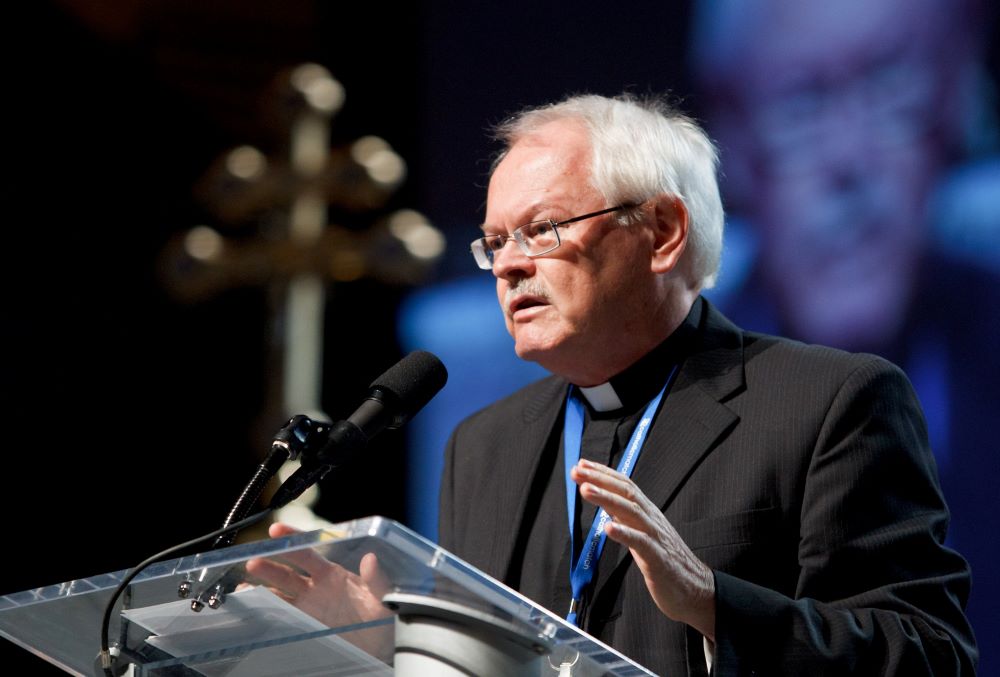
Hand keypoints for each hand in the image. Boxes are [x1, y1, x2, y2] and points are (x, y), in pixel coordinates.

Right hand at [244, 522, 394, 656]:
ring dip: (261, 588)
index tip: (276, 531)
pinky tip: (252, 608)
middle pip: (287, 573)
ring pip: (279, 593)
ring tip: (244, 586)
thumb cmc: (384, 616)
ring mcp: (308, 606)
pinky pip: (281, 615)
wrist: (381, 645)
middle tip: (254, 561)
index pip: (308, 552)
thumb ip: (377, 579)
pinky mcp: (304, 625)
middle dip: (270, 565)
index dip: (292, 539)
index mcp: (333, 574)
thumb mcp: (384, 596)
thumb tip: (370, 559)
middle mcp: (315, 587)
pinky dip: (265, 610)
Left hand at [571, 459, 715, 640]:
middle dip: (600, 479)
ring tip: (585, 490)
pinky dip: (624, 533)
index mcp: (647, 513)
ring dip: (607, 499)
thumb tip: (607, 505)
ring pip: (631, 512)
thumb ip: (626, 519)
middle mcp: (651, 519)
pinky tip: (608, 528)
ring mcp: (655, 537)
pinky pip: (640, 542)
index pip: (625, 485)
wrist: (695, 589)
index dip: (604, 473)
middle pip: (625, 492)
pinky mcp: (658, 558)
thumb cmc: (666, 561)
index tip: (582, 464)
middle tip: (577, 470)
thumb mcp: (642, 534)